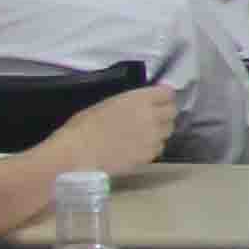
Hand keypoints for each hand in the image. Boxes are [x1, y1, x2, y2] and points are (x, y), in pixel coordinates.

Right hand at [50, 84, 183, 175]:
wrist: (77, 154)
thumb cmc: (82, 128)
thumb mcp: (106, 105)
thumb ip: (130, 103)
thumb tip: (140, 104)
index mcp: (139, 99)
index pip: (167, 93)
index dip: (163, 96)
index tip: (159, 99)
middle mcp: (151, 116)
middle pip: (172, 112)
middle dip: (164, 114)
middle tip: (152, 118)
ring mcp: (152, 137)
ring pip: (168, 131)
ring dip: (160, 131)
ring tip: (143, 134)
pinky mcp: (149, 155)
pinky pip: (158, 148)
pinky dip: (152, 147)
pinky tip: (138, 148)